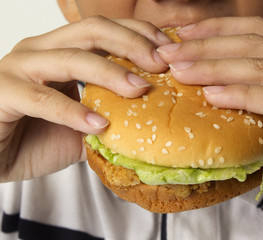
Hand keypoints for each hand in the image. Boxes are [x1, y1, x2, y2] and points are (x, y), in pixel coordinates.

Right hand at [0, 16, 170, 181]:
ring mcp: (19, 67)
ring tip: (139, 90)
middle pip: (92, 30)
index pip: (105, 29)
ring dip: (110, 73)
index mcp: (61, 50)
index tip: (168, 52)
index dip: (139, 34)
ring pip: (71, 57)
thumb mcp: (84, 122)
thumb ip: (111, 114)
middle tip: (160, 65)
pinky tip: (99, 125)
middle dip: (132, 44)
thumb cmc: (38, 136)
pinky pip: (43, 98)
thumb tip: (153, 116)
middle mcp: (41, 50)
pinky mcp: (2, 92)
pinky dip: (74, 111)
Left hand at [157, 17, 262, 194]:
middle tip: (168, 53)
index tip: (181, 37)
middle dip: (205, 47)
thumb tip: (221, 128)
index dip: (216, 31)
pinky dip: (245, 95)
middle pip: (252, 45)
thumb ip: (259, 124)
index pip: (255, 34)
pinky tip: (214, 95)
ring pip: (262, 66)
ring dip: (215, 67)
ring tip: (181, 71)